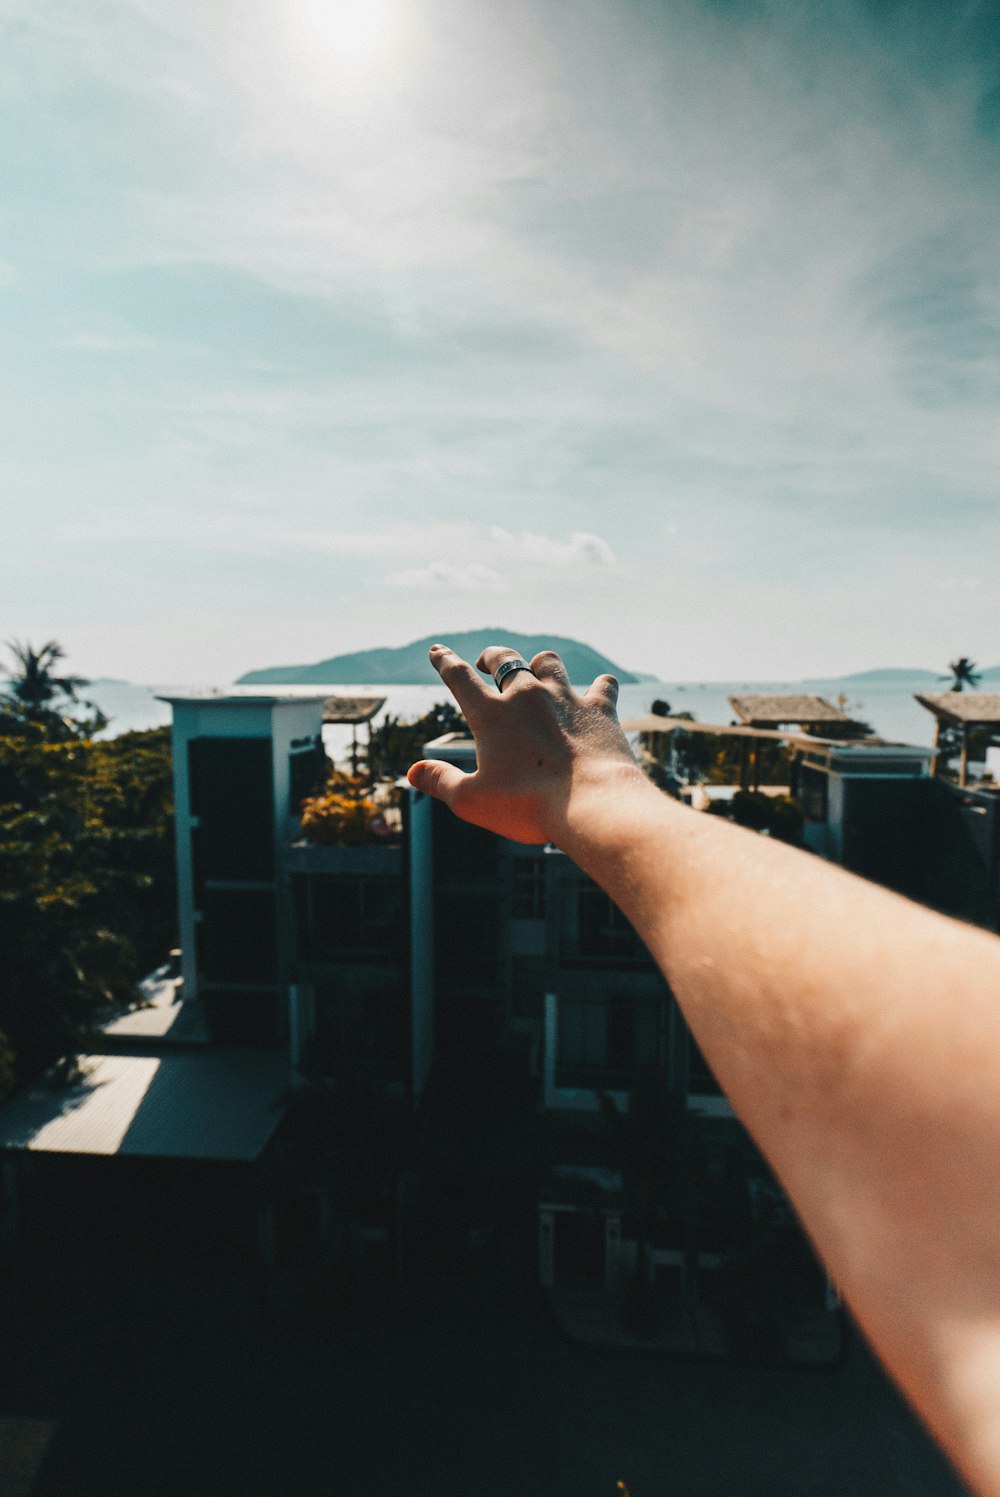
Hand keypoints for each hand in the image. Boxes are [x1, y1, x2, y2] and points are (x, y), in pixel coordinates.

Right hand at [406, 643, 641, 843]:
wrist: (592, 803)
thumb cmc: (527, 805)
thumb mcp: (472, 801)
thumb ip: (440, 782)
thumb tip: (413, 772)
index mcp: (491, 714)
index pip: (459, 677)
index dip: (444, 662)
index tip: (437, 651)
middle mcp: (527, 696)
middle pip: (504, 659)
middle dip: (492, 656)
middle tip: (486, 661)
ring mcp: (565, 698)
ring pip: (549, 662)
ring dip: (540, 664)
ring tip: (538, 669)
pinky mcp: (600, 710)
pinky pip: (602, 685)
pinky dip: (600, 686)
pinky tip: (601, 690)